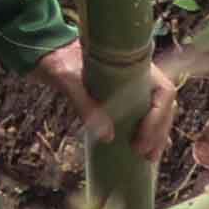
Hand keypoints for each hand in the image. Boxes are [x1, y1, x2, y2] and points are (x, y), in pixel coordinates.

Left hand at [37, 40, 184, 164]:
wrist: (45, 51)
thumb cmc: (59, 58)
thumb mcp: (68, 79)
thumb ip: (84, 104)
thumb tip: (107, 137)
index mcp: (133, 65)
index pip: (163, 91)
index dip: (159, 117)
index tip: (142, 139)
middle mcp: (139, 75)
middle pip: (163, 105)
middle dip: (159, 132)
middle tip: (147, 155)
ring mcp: (133, 86)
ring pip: (157, 111)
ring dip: (157, 135)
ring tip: (148, 157)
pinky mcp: (124, 96)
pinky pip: (144, 114)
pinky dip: (147, 132)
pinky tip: (145, 149)